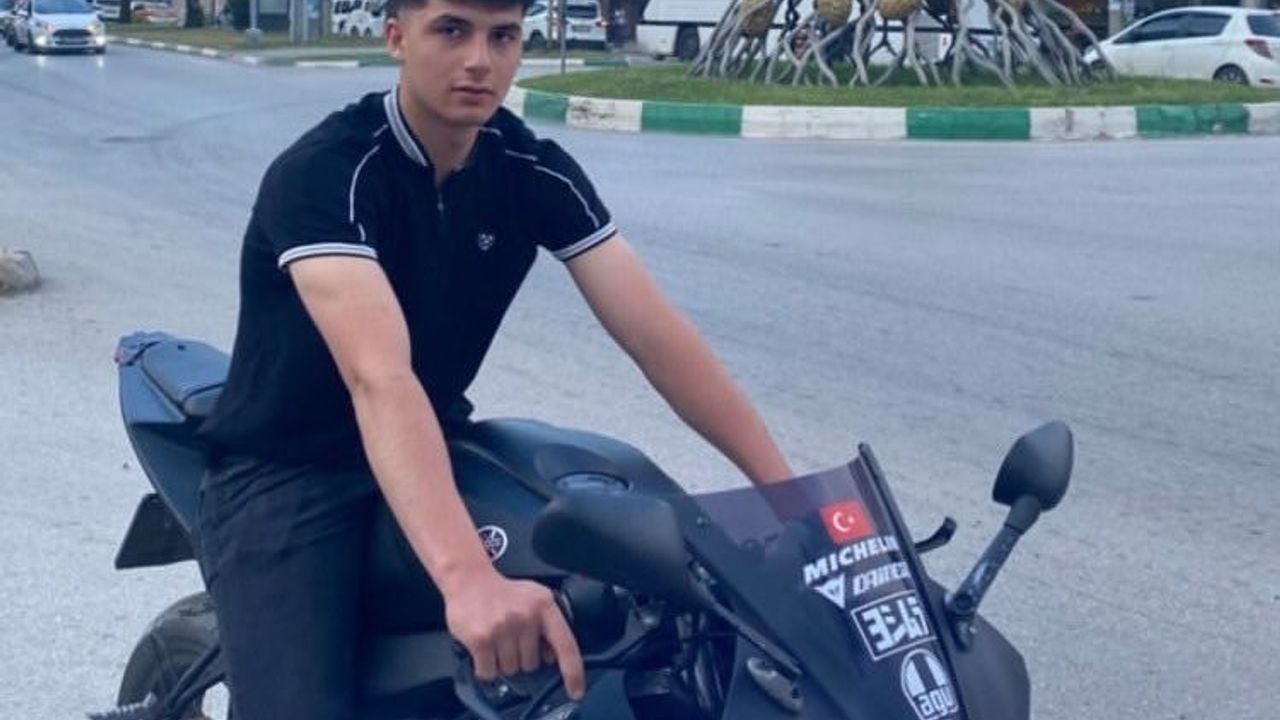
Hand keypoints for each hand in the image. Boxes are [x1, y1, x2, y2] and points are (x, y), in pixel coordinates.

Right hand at [444, 568, 584, 699]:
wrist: (469, 579)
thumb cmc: (504, 592)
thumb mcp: (535, 599)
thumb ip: (548, 625)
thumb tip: (552, 657)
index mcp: (544, 606)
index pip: (566, 645)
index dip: (573, 672)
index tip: (576, 690)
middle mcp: (526, 617)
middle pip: (531, 664)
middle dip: (520, 657)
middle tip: (509, 638)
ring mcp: (503, 628)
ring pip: (510, 669)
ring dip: (502, 662)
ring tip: (496, 640)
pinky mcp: (481, 639)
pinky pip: (489, 672)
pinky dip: (485, 667)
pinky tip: (484, 649)